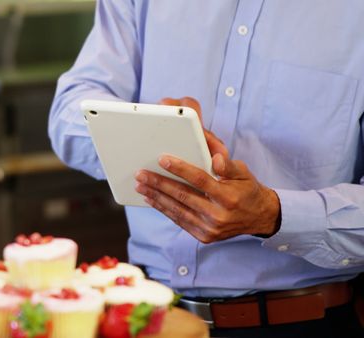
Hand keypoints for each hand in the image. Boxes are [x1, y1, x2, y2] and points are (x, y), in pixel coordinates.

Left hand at [134, 97, 280, 242]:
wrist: (259, 218)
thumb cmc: (247, 190)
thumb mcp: (244, 173)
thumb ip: (228, 165)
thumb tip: (215, 159)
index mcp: (229, 197)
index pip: (200, 180)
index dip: (180, 169)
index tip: (162, 159)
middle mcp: (219, 215)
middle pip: (183, 196)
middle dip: (159, 183)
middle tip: (141, 174)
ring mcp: (210, 228)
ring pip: (177, 210)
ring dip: (156, 197)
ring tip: (141, 185)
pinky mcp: (204, 237)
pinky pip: (179, 220)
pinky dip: (163, 209)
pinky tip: (151, 199)